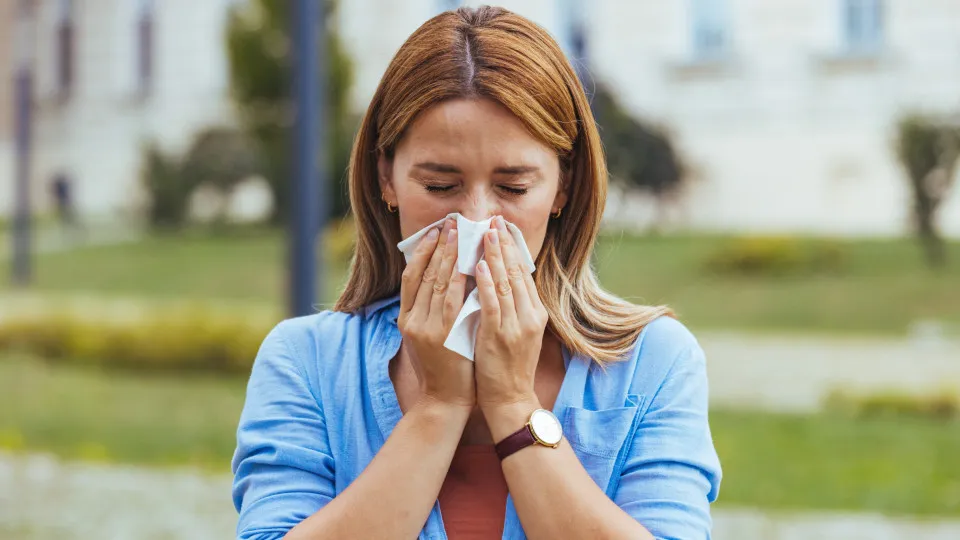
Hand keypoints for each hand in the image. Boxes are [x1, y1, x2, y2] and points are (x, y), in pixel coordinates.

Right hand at [397, 218, 474, 409]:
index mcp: (405, 318)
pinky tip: (468, 262)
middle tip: (451, 223)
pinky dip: (459, 278)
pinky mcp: (441, 335)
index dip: (423, 251)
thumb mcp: (428, 335)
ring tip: (461, 233)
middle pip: (423, 273)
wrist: (444, 399)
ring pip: (436, 281)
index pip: (411, 275)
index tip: (436, 231)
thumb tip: (443, 278)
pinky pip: (450, 299)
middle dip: (439, 245)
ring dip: (450, 255)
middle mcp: (411, 319)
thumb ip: (430, 310)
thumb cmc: (442, 366)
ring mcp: (424, 327)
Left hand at [473, 216, 548, 414]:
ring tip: (485, 233)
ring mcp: (516, 325)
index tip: (502, 228)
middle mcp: (530, 316)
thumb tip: (498, 279)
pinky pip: (492, 303)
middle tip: (493, 220)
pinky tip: (478, 264)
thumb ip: (512, 307)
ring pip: (505, 282)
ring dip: (494, 255)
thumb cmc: (508, 367)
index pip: (523, 273)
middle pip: (516, 272)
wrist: (510, 399)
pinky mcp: (500, 336)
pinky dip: (486, 282)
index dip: (512, 249)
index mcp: (536, 313)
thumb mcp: (518, 332)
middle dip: (504, 244)